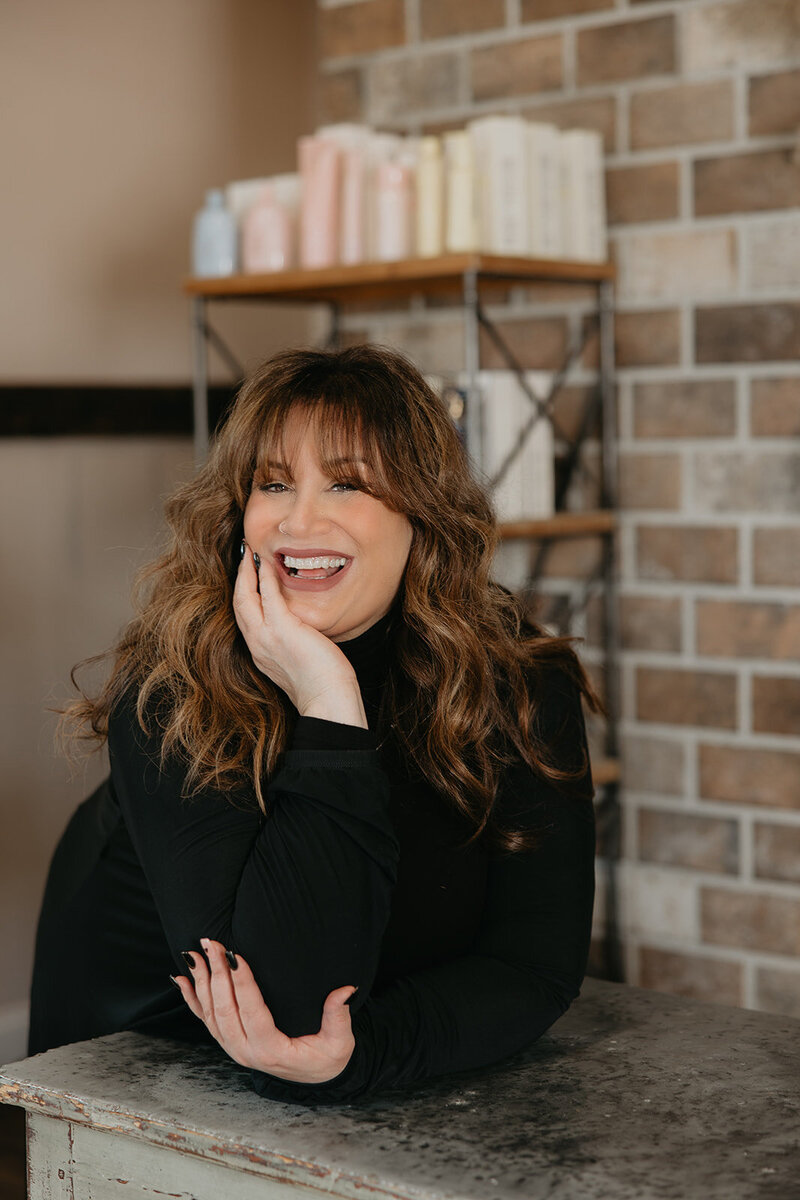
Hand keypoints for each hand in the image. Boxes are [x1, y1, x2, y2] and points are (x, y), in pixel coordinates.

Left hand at [172, 938, 356, 1084]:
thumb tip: (345, 990)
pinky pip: (205, 1020)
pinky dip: (191, 998)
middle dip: (217, 974)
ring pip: (210, 1014)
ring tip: (195, 953)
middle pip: (225, 1010)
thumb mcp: (340, 1042)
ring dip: (201, 981)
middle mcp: (246, 1052)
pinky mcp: (229, 1042)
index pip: (252, 1013)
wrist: (315, 1078)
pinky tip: (181, 978)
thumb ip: (339, 1016)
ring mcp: (234, 1048)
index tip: (236, 956)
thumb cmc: (327, 1058)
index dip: (243, 984)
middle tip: (214, 943)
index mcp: (271, 1051)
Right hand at [233, 546, 362, 719]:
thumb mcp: (299, 660)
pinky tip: (267, 564)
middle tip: (243, 556)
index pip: (245, 617)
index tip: (248, 576)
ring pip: (245, 598)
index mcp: (261, 653)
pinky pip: (268, 596)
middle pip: (238, 604)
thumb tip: (305, 630)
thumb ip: (294, 643)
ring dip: (246, 572)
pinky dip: (265, 578)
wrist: (328, 700)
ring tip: (249, 553)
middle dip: (239, 578)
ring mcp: (266, 638)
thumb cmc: (323, 684)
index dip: (244, 594)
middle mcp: (257, 645)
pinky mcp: (282, 630)